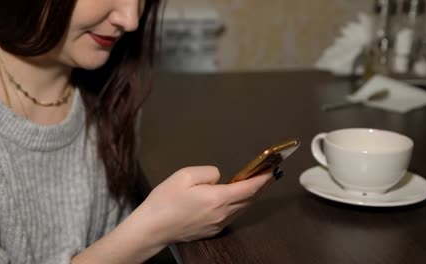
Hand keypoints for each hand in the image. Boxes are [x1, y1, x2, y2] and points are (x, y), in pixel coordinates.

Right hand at [134, 166, 272, 243]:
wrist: (152, 228)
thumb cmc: (165, 201)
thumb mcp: (185, 175)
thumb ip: (209, 173)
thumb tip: (219, 177)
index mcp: (218, 198)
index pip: (249, 188)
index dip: (263, 178)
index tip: (273, 170)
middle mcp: (222, 214)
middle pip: (249, 199)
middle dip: (261, 186)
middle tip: (269, 174)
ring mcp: (218, 224)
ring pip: (242, 209)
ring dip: (251, 196)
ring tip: (256, 183)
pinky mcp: (212, 230)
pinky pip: (232, 215)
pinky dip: (239, 204)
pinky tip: (236, 197)